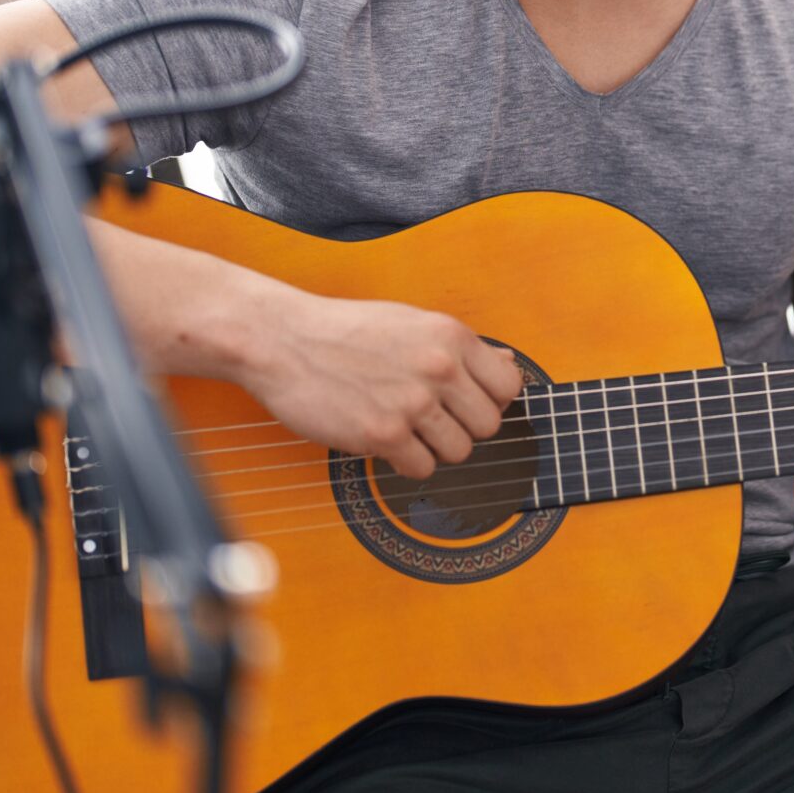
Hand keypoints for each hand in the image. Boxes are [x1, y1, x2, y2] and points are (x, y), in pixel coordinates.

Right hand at [239, 290, 522, 480]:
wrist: (284, 340)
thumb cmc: (346, 331)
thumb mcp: (412, 323)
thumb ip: (461, 348)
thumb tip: (509, 366)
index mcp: (451, 336)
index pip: (509, 386)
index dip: (490, 399)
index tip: (467, 402)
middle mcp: (439, 368)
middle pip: (488, 425)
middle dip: (463, 427)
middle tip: (432, 419)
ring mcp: (412, 402)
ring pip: (459, 452)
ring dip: (434, 448)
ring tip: (405, 428)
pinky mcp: (383, 434)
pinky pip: (421, 469)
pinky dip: (406, 463)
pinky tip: (386, 441)